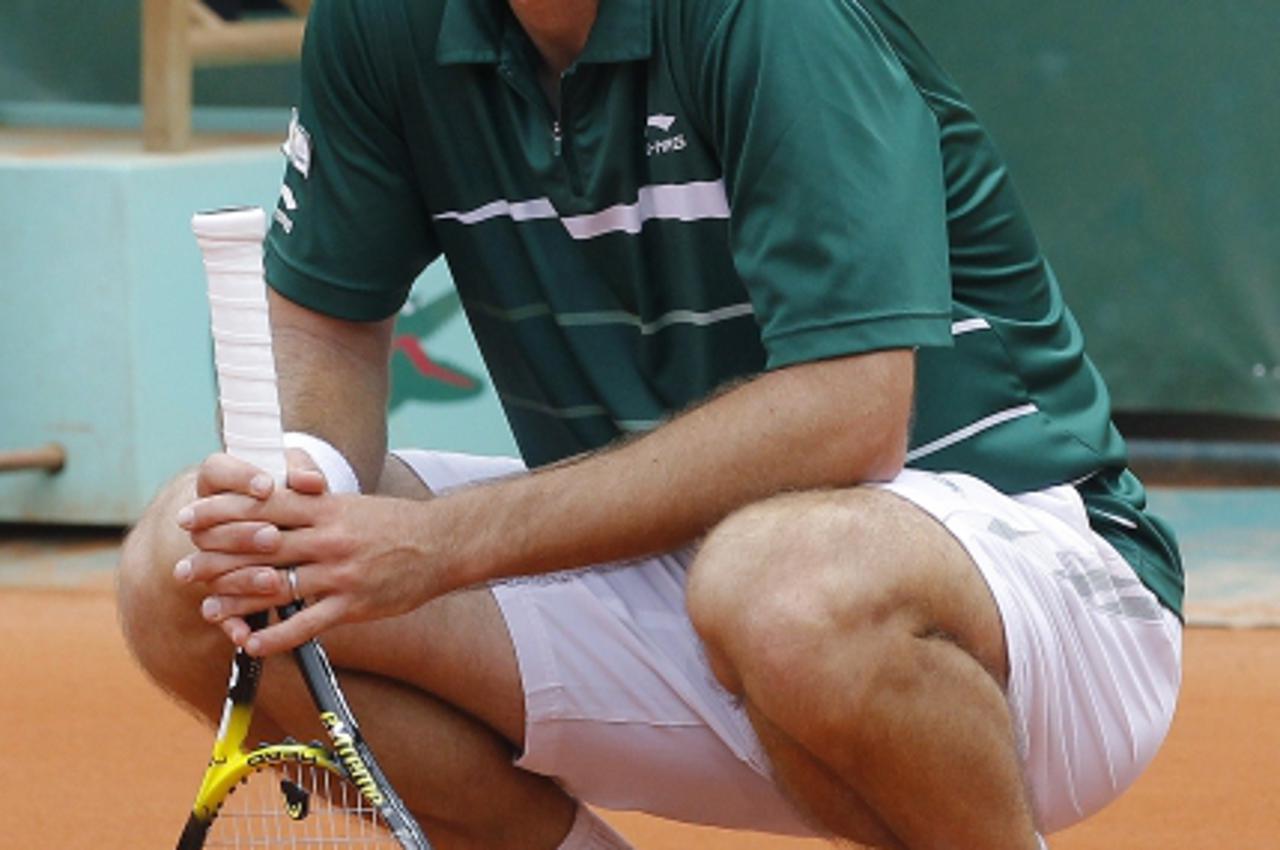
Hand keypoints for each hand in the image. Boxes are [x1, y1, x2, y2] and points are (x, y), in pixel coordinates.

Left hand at [174, 476, 443, 655]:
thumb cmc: (392, 523)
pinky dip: (277, 636)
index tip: (190, 518)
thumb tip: (271, 496)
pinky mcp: (354, 603)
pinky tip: (253, 644)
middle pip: (260, 546)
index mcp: (324, 507)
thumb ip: (310, 502)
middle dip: (216, 558)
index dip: (221, 511)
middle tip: (184, 569)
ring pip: (276, 587)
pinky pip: (307, 623)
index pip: (262, 505)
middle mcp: (327, 537)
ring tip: (207, 610)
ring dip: (236, 601)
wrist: (442, 544)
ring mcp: (340, 572)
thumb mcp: (349, 503)